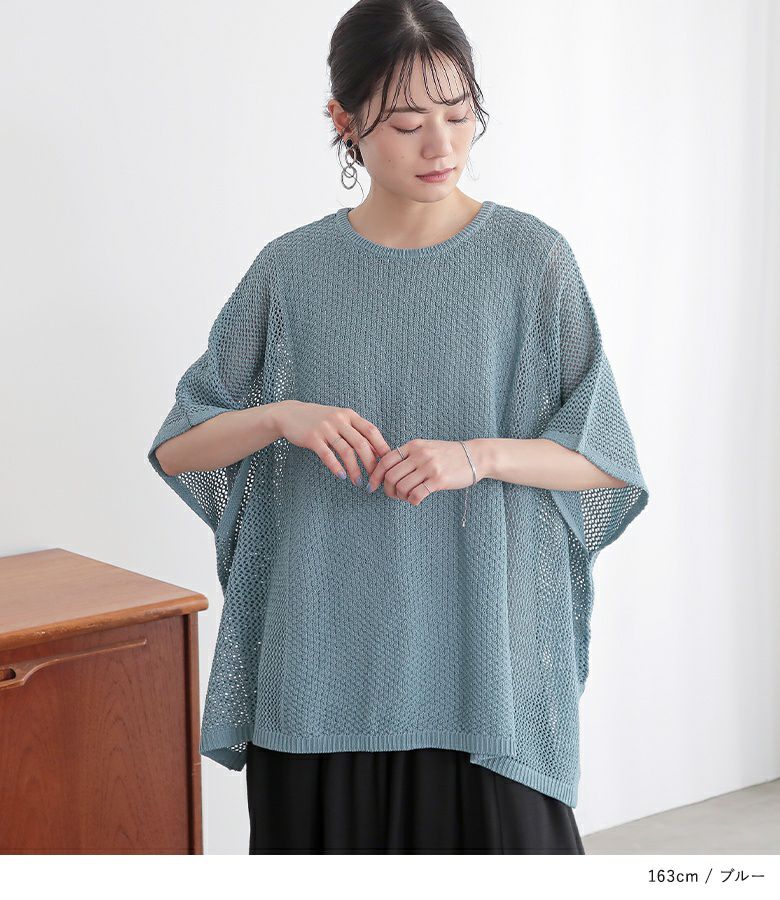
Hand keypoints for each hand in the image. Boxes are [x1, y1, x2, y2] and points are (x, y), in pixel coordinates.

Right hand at [274, 400, 392, 485]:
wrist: (290, 414)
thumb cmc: (319, 420)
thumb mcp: (339, 419)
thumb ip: (356, 431)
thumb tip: (376, 451)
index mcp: (350, 415)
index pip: (371, 431)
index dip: (382, 447)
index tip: (387, 463)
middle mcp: (339, 419)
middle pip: (361, 443)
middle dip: (370, 463)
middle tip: (375, 478)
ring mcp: (325, 428)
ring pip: (346, 451)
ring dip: (355, 469)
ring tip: (359, 482)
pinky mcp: (312, 438)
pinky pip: (328, 455)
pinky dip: (336, 467)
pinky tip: (342, 476)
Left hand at [367, 439, 479, 505]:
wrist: (476, 456)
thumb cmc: (448, 455)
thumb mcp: (426, 448)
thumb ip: (408, 456)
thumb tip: (385, 471)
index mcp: (413, 445)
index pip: (385, 461)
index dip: (375, 476)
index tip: (372, 486)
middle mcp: (419, 454)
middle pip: (390, 476)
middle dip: (387, 490)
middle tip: (393, 495)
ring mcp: (429, 467)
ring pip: (402, 487)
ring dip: (400, 497)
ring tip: (407, 497)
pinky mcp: (439, 480)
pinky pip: (416, 494)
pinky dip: (412, 501)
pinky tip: (416, 500)